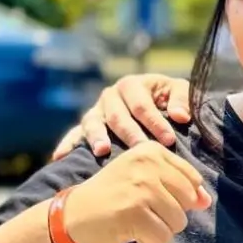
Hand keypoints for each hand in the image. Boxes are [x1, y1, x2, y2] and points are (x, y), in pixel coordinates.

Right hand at [52, 74, 193, 159]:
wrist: (153, 102)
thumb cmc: (168, 98)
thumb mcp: (178, 91)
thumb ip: (182, 99)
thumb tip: (180, 116)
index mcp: (132, 85)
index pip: (142, 105)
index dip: (156, 122)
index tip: (169, 140)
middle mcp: (111, 96)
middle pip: (118, 116)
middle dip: (131, 134)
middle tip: (141, 151)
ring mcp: (96, 110)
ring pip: (93, 122)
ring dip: (97, 137)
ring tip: (102, 151)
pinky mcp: (86, 125)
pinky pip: (74, 133)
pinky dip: (67, 144)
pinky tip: (59, 157)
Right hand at [62, 141, 211, 242]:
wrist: (73, 216)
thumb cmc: (114, 196)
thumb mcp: (145, 180)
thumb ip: (178, 186)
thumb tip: (206, 201)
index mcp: (152, 150)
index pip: (192, 179)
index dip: (181, 197)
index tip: (154, 198)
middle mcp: (147, 164)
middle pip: (188, 201)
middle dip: (171, 214)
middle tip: (143, 211)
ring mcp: (140, 187)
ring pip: (179, 221)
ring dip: (160, 229)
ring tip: (136, 221)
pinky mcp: (133, 212)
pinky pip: (163, 237)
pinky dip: (150, 241)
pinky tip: (131, 232)